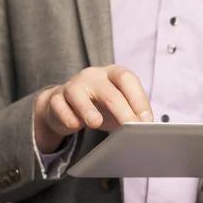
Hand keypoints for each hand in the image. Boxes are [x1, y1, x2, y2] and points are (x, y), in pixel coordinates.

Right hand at [33, 65, 152, 152]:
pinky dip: (67, 117)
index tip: (146, 120)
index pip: (127, 79)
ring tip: (95, 122)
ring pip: (77, 94)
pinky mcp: (56, 99)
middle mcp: (92, 76)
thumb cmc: (99, 107)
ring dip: (87, 109)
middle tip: (131, 129)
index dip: (138, 99)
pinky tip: (74, 125)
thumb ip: (132, 115)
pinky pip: (59, 107)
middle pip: (108, 92)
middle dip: (122, 111)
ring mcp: (72, 86)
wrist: (65, 107)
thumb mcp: (119, 109)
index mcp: (112, 74)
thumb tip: (145, 128)